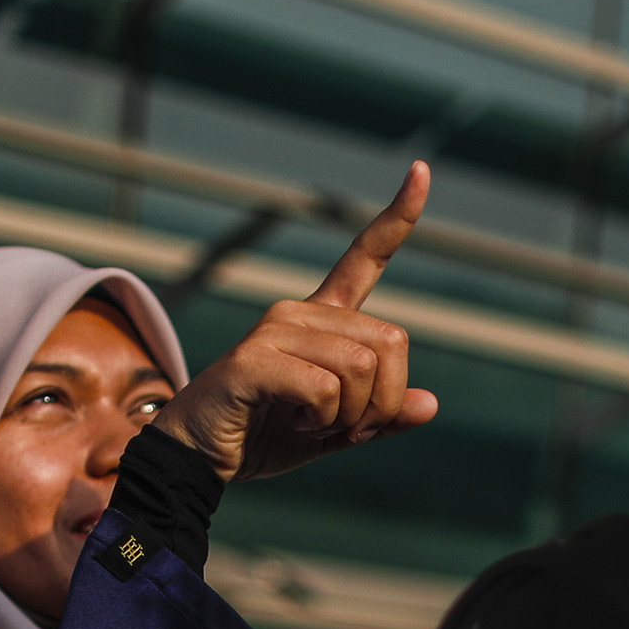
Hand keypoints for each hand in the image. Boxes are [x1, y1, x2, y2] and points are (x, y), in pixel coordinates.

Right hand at [153, 163, 440, 481]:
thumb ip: (380, 418)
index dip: (398, 217)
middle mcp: (300, 312)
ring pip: (362, 367)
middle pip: (391, 341)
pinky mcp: (253, 357)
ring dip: (349, 416)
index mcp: (323, 320)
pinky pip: (325, 389)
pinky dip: (320, 421)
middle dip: (382, 403)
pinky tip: (289, 422)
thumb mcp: (336, 431)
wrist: (198, 458)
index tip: (422, 169)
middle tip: (343, 427)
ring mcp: (275, 329)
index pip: (365, 258)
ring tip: (308, 423)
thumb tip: (430, 404)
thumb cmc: (263, 435)